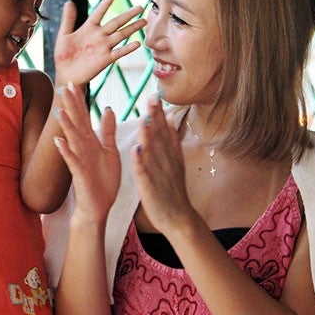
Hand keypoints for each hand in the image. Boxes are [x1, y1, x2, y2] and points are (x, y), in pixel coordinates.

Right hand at [53, 83, 119, 222]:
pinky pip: (72, 160)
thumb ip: (108, 131)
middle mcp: (83, 148)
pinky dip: (65, 150)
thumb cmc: (103, 179)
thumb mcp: (110, 151)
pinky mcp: (80, 174)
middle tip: (63, 86)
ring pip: (72, 138)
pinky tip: (58, 140)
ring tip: (59, 109)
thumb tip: (108, 109)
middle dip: (70, 105)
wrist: (99, 205)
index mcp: (91, 141)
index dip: (79, 100)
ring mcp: (80, 160)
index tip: (74, 83)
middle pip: (76, 122)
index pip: (84, 117)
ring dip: (66, 124)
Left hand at [54, 0, 144, 86]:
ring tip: (143, 21)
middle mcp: (99, 36)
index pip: (99, 12)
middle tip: (140, 7)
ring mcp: (103, 47)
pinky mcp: (105, 59)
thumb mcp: (64, 35)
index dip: (106, 3)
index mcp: (88, 28)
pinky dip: (128, 48)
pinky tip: (137, 43)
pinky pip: (118, 52)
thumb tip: (69, 2)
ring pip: (121, 35)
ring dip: (132, 28)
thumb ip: (68, 20)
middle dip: (128, 15)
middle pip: (116, 22)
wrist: (66, 74)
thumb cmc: (63, 56)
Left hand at [132, 96, 194, 234]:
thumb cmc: (173, 190)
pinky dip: (140, 162)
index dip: (160, 113)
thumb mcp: (176, 162)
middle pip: (160, 137)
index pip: (165, 131)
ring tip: (144, 119)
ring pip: (153, 153)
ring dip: (148, 136)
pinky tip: (136, 150)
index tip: (155, 94)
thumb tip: (171, 119)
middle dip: (156, 117)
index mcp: (170, 156)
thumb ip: (173, 141)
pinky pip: (144, 174)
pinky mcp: (150, 188)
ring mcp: (159, 175)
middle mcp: (166, 162)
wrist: (179, 219)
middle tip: (152, 97)